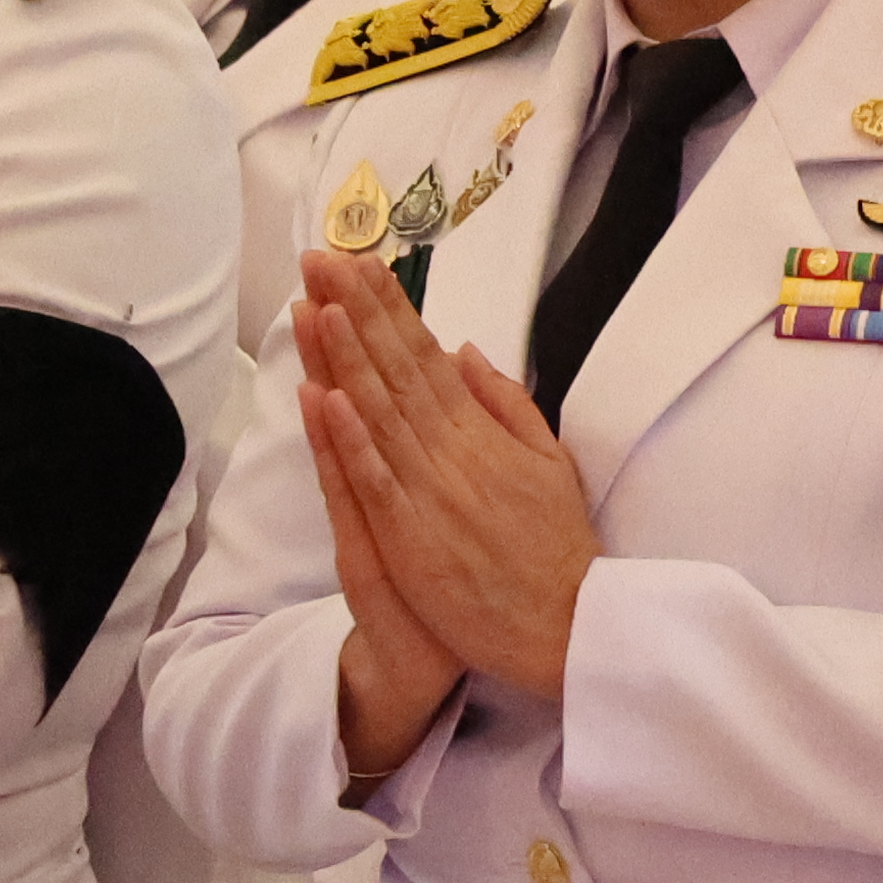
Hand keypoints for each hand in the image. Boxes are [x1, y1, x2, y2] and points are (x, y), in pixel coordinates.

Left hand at [294, 246, 598, 709]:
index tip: (360, 264)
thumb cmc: (555, 548)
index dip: (390, 309)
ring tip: (316, 304)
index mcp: (482, 431)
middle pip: (396, 370)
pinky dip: (350, 438)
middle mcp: (454, 450)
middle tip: (323, 259)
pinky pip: (374, 478)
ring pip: (379, 412)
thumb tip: (466, 351)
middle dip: (358, 312)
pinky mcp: (411, 535)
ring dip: (346, 357)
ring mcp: (430, 491)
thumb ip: (506, 403)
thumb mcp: (549, 460)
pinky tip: (325, 396)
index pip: (426, 356)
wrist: (566, 624)